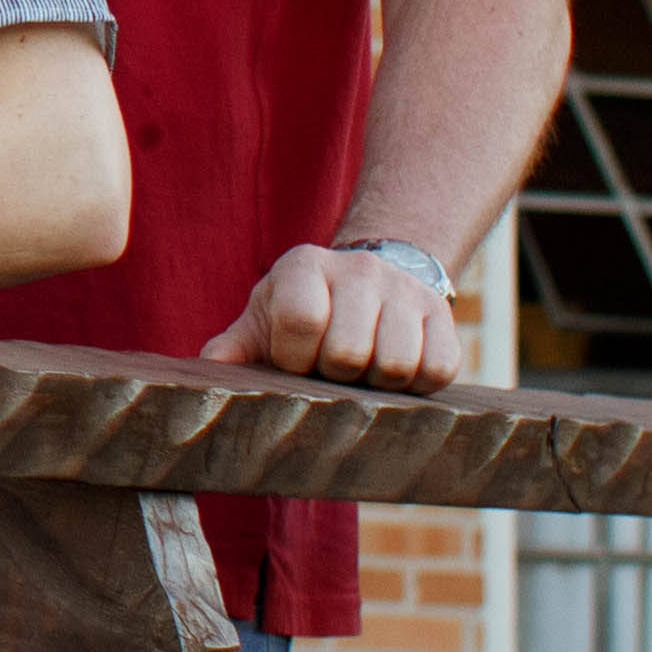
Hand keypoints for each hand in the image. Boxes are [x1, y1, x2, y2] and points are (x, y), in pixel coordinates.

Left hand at [200, 241, 465, 390]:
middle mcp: (359, 269)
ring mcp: (405, 290)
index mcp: (304, 266)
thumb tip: (207, 370)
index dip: (295, 359)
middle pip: (349, 352)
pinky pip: (437, 370)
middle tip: (330, 370)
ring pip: (395, 364)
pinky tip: (396, 374)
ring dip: (375, 384)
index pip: (301, 321)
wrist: (370, 282)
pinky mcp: (443, 315)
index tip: (295, 362)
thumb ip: (236, 348)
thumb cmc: (306, 311)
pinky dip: (416, 385)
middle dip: (334, 376)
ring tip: (361, 371)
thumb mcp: (264, 320)